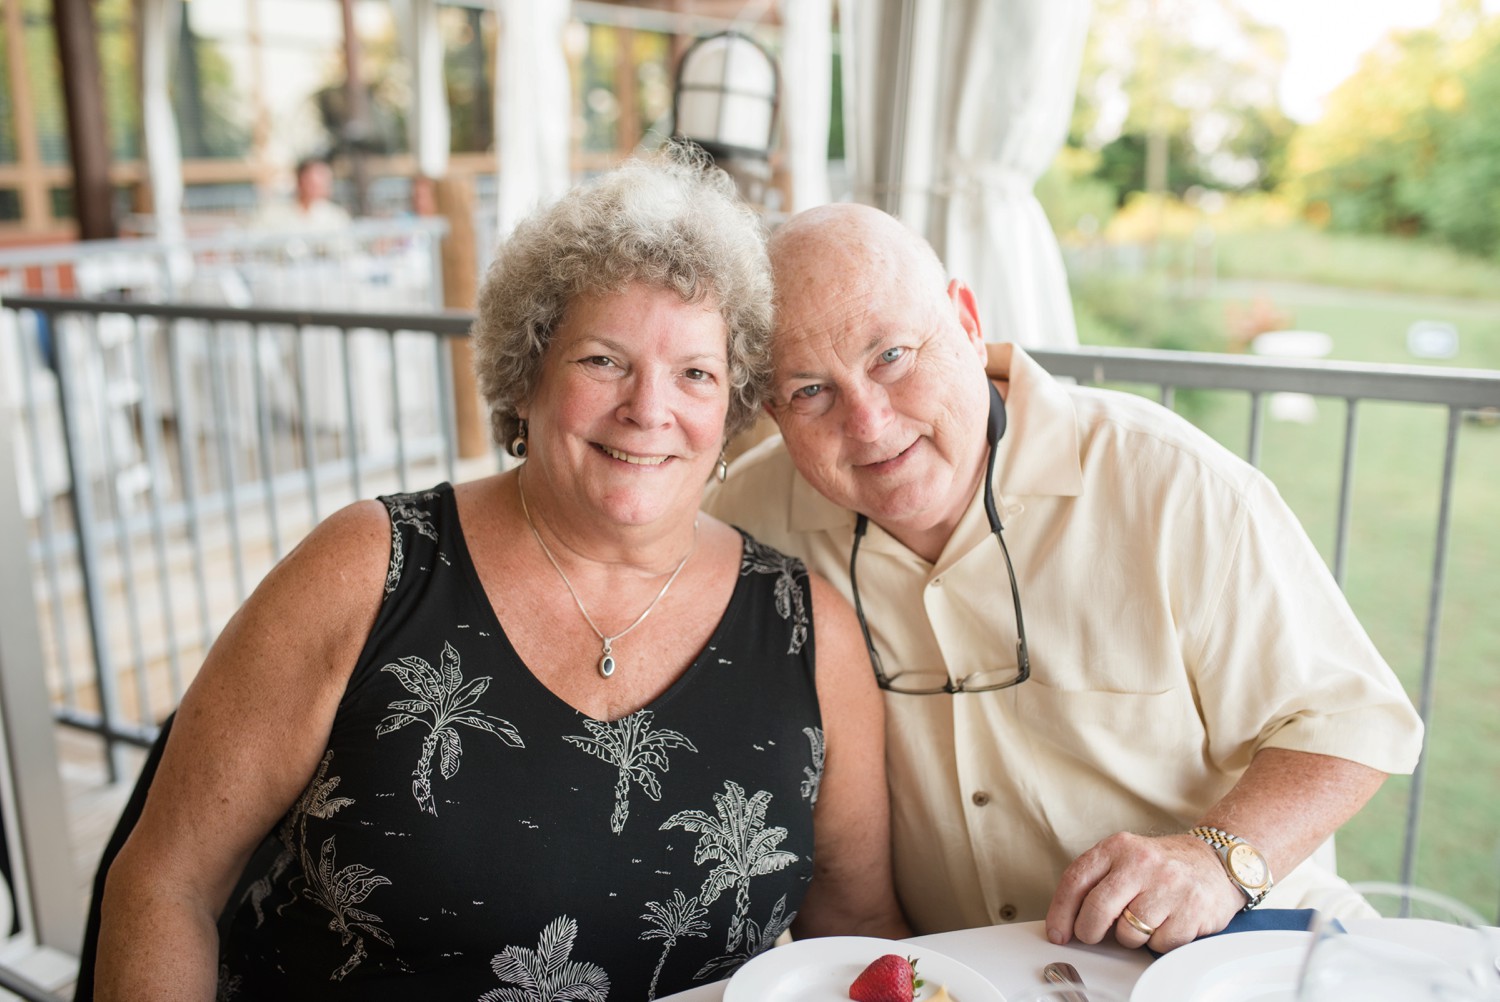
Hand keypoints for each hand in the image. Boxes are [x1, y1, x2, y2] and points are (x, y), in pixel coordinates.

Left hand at [1044, 831, 1244, 951]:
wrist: (1216, 861)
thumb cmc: (1163, 866)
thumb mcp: (1126, 857)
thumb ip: (1098, 881)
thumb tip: (1067, 921)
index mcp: (1118, 847)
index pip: (1076, 881)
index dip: (1061, 912)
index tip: (1057, 932)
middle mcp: (1141, 863)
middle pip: (1097, 910)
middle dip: (1089, 932)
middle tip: (1093, 936)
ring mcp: (1168, 886)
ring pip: (1128, 933)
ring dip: (1130, 937)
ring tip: (1143, 920)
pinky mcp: (1191, 910)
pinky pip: (1158, 944)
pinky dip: (1158, 942)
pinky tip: (1166, 923)